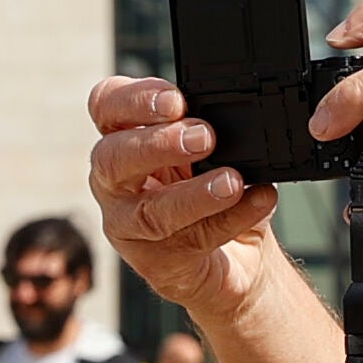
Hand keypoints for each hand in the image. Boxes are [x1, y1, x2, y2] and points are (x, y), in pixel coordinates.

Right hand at [87, 76, 311, 308]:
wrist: (237, 256)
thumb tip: (237, 119)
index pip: (105, 106)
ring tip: (232, 182)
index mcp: (123, 138)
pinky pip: (191, 241)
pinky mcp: (156, 263)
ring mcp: (129, 226)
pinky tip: (258, 200)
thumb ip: (209, 129)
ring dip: (193, 194)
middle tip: (204, 138)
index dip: (133, 99)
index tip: (176, 101)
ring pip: (147, 211)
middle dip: (158, 145)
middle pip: (111, 158)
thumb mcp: (211, 150)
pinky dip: (231, 219)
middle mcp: (115, 182)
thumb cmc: (212, 188)